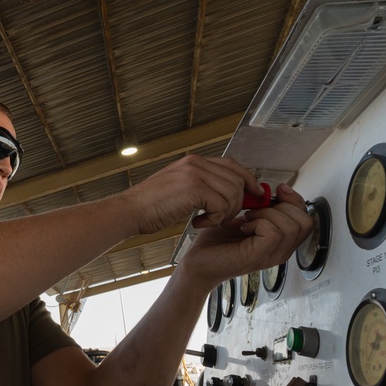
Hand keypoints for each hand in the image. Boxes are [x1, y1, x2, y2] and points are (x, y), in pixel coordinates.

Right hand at [120, 155, 265, 234]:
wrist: (129, 212)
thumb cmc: (150, 206)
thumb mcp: (178, 188)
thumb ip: (201, 185)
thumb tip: (226, 192)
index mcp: (193, 161)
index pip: (232, 165)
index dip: (248, 179)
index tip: (256, 193)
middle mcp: (196, 163)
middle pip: (237, 179)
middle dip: (239, 201)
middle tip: (224, 217)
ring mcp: (195, 174)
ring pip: (232, 193)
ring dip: (225, 213)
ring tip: (208, 221)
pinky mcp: (194, 189)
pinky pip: (221, 205)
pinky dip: (215, 219)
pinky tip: (198, 224)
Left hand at [179, 183, 313, 289]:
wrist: (198, 262)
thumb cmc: (217, 242)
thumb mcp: (244, 217)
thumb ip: (261, 205)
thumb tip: (272, 189)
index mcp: (281, 241)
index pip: (307, 219)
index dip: (295, 200)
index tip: (277, 191)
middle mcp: (281, 250)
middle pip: (306, 222)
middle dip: (283, 206)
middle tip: (256, 209)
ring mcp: (272, 255)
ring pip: (291, 226)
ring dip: (268, 213)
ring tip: (247, 218)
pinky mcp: (259, 256)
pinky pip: (274, 232)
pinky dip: (259, 222)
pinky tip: (243, 227)